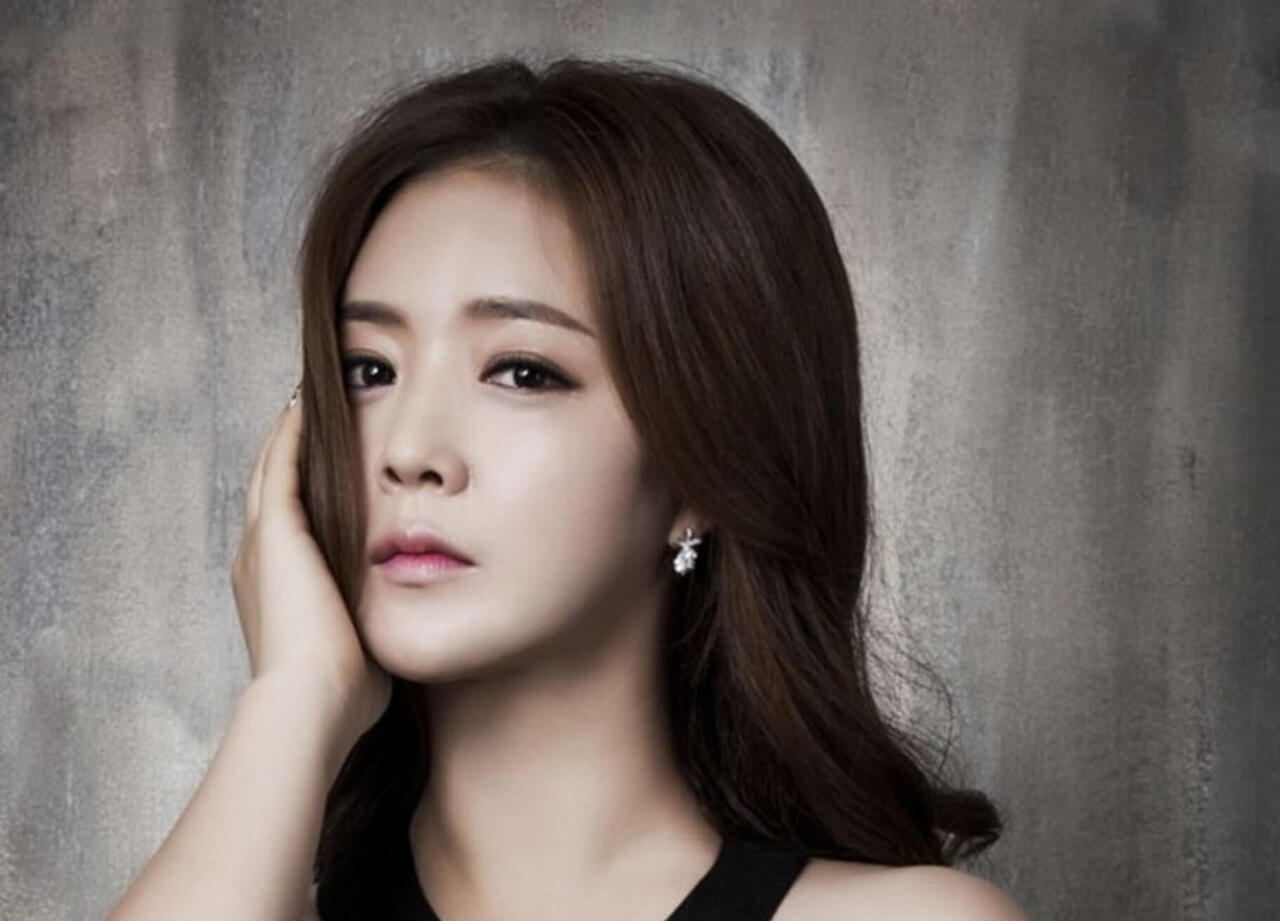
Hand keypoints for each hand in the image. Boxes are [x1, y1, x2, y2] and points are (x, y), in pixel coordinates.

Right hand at [230, 388, 390, 747]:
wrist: (313, 703)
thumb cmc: (342, 695)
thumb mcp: (358, 651)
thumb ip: (373, 629)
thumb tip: (405, 631)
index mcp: (276, 590)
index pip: (287, 527)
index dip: (300, 496)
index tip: (322, 469)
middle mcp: (258, 561)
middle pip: (271, 490)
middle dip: (289, 453)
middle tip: (308, 414)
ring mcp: (261, 543)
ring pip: (270, 469)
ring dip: (289, 435)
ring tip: (308, 397)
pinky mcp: (276, 531)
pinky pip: (280, 464)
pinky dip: (290, 433)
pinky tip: (305, 402)